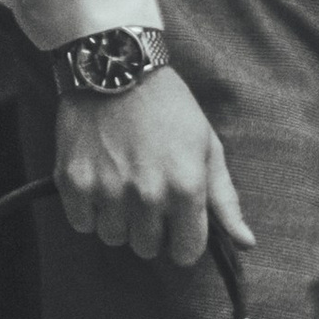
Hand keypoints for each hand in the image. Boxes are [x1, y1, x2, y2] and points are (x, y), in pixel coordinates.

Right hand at [53, 65, 254, 266]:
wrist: (116, 65)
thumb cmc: (168, 105)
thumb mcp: (207, 145)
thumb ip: (225, 199)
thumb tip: (245, 243)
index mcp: (186, 188)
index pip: (186, 253)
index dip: (183, 239)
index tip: (176, 223)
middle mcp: (147, 195)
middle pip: (147, 248)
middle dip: (149, 228)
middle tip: (145, 194)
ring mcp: (107, 189)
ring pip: (113, 237)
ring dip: (118, 219)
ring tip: (120, 184)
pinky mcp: (73, 181)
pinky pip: (82, 223)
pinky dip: (89, 209)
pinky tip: (98, 181)